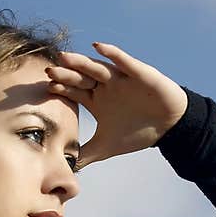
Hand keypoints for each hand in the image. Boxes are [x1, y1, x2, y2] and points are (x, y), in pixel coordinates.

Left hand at [44, 42, 187, 170]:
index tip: (45, 88)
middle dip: (66, 74)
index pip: (73, 91)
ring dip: (82, 62)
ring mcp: (120, 78)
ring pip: (97, 67)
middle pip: (80, 77)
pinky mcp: (138, 73)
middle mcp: (105, 85)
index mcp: (96, 99)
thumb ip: (85, 155)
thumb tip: (65, 169)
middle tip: (49, 70)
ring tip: (65, 57)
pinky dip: (112, 54)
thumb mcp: (106, 147)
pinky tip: (98, 48)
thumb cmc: (138, 132)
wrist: (170, 127)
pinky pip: (123, 61)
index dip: (61, 89)